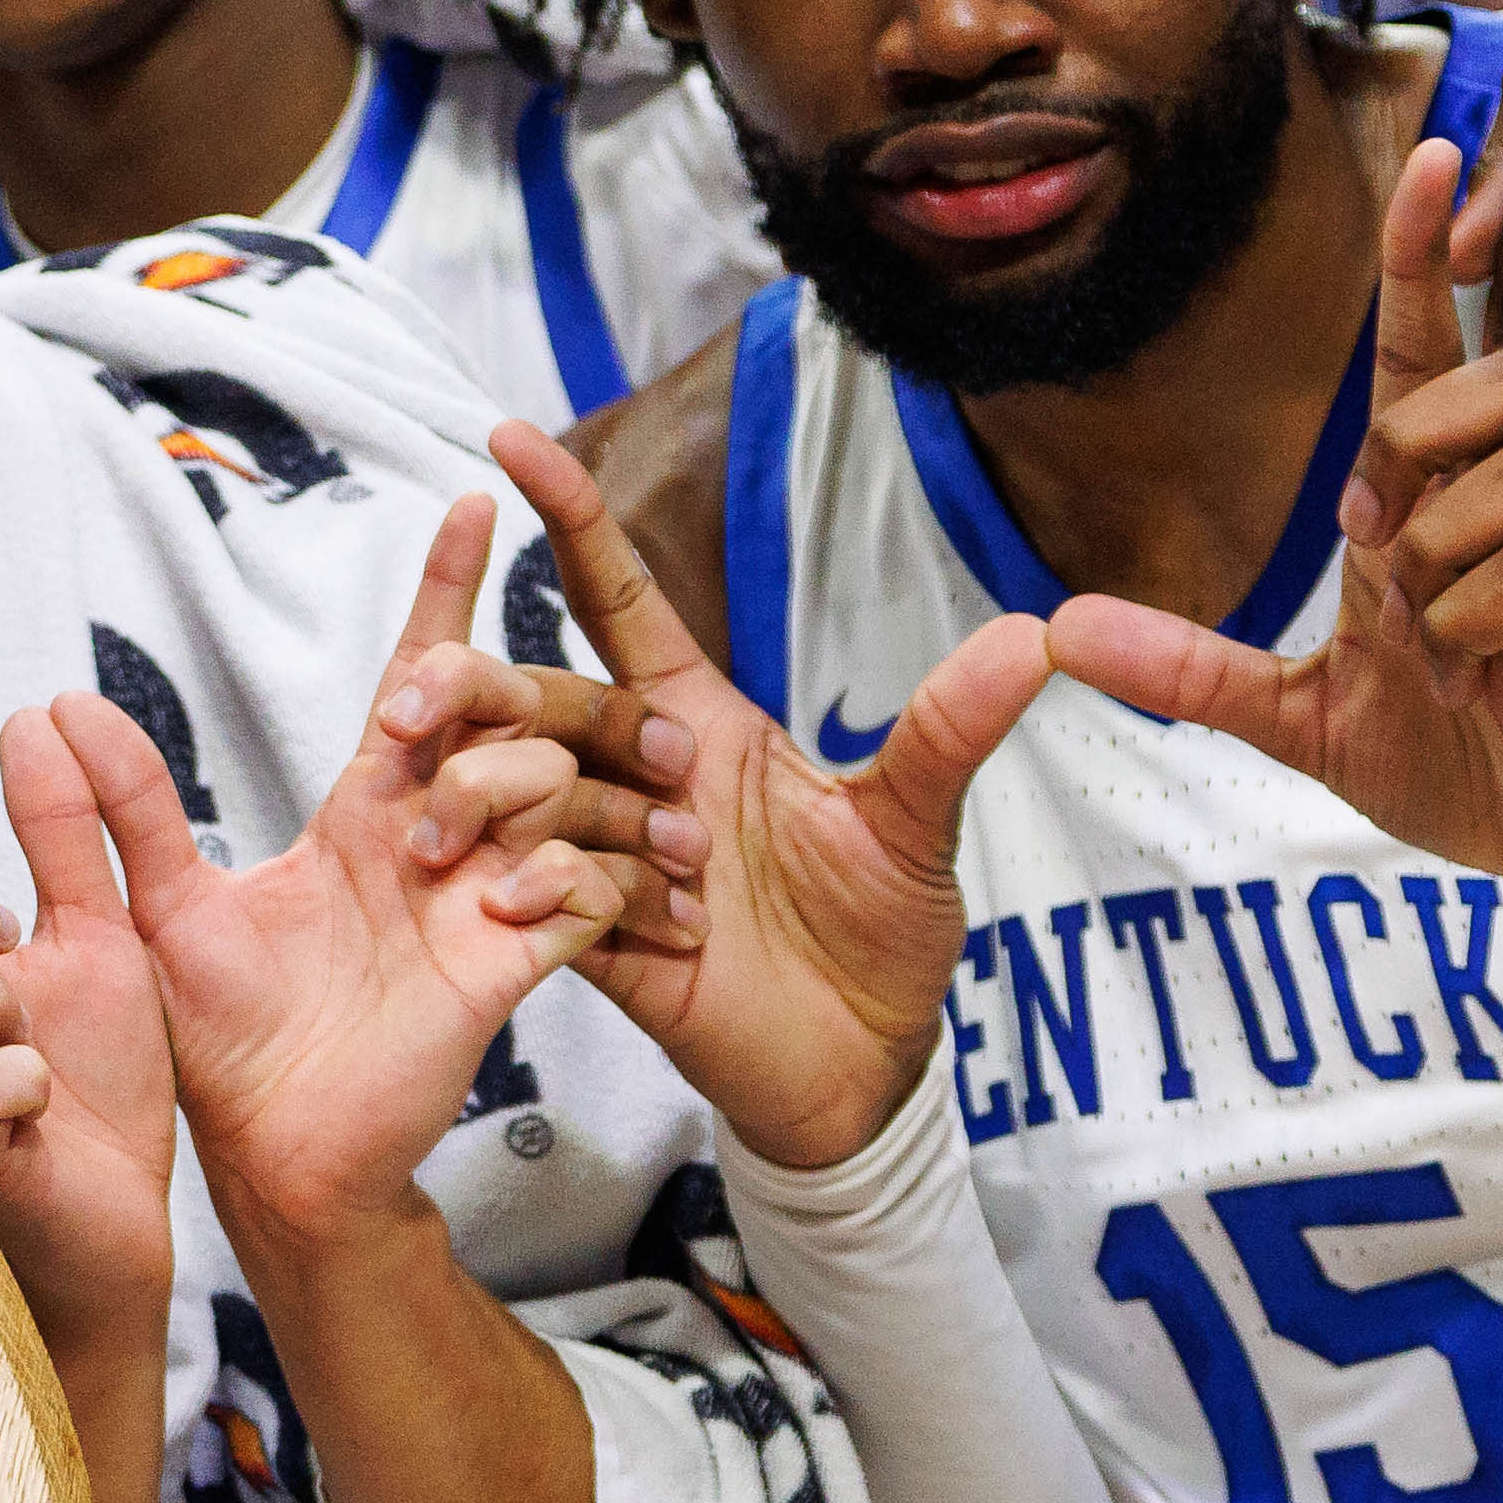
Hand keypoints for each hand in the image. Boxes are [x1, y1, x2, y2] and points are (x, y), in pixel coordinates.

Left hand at [105, 496, 635, 1252]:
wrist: (271, 1148)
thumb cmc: (216, 1030)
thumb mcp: (155, 911)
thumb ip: (116, 814)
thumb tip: (48, 708)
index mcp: (362, 809)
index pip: (420, 678)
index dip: (446, 590)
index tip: (475, 496)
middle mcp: (437, 840)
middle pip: (502, 711)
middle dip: (472, 691)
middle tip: (410, 728)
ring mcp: (486, 897)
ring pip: (556, 785)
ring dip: (509, 794)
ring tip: (437, 859)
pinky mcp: (519, 965)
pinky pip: (586, 887)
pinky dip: (559, 878)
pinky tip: (505, 906)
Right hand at [492, 416, 1047, 1164]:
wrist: (858, 1064)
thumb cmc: (881, 931)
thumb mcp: (917, 822)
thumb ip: (952, 729)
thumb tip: (1038, 634)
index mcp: (693, 719)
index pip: (612, 599)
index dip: (566, 518)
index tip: (511, 437)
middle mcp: (629, 774)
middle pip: (531, 696)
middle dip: (482, 686)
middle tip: (463, 701)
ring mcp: (598, 852)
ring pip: (514, 789)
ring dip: (539, 807)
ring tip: (640, 855)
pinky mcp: (586, 938)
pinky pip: (535, 887)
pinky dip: (562, 889)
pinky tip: (614, 918)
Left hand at [1053, 135, 1502, 928]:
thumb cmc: (1442, 754)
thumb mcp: (1282, 717)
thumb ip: (1182, 670)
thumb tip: (1059, 629)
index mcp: (1418, 510)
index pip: (1425, 353)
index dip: (1419, 260)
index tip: (1425, 155)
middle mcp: (1490, 509)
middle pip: (1500, 375)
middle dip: (1422, 441)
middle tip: (1378, 537)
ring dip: (1445, 556)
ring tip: (1425, 637)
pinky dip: (1473, 629)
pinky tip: (1468, 677)